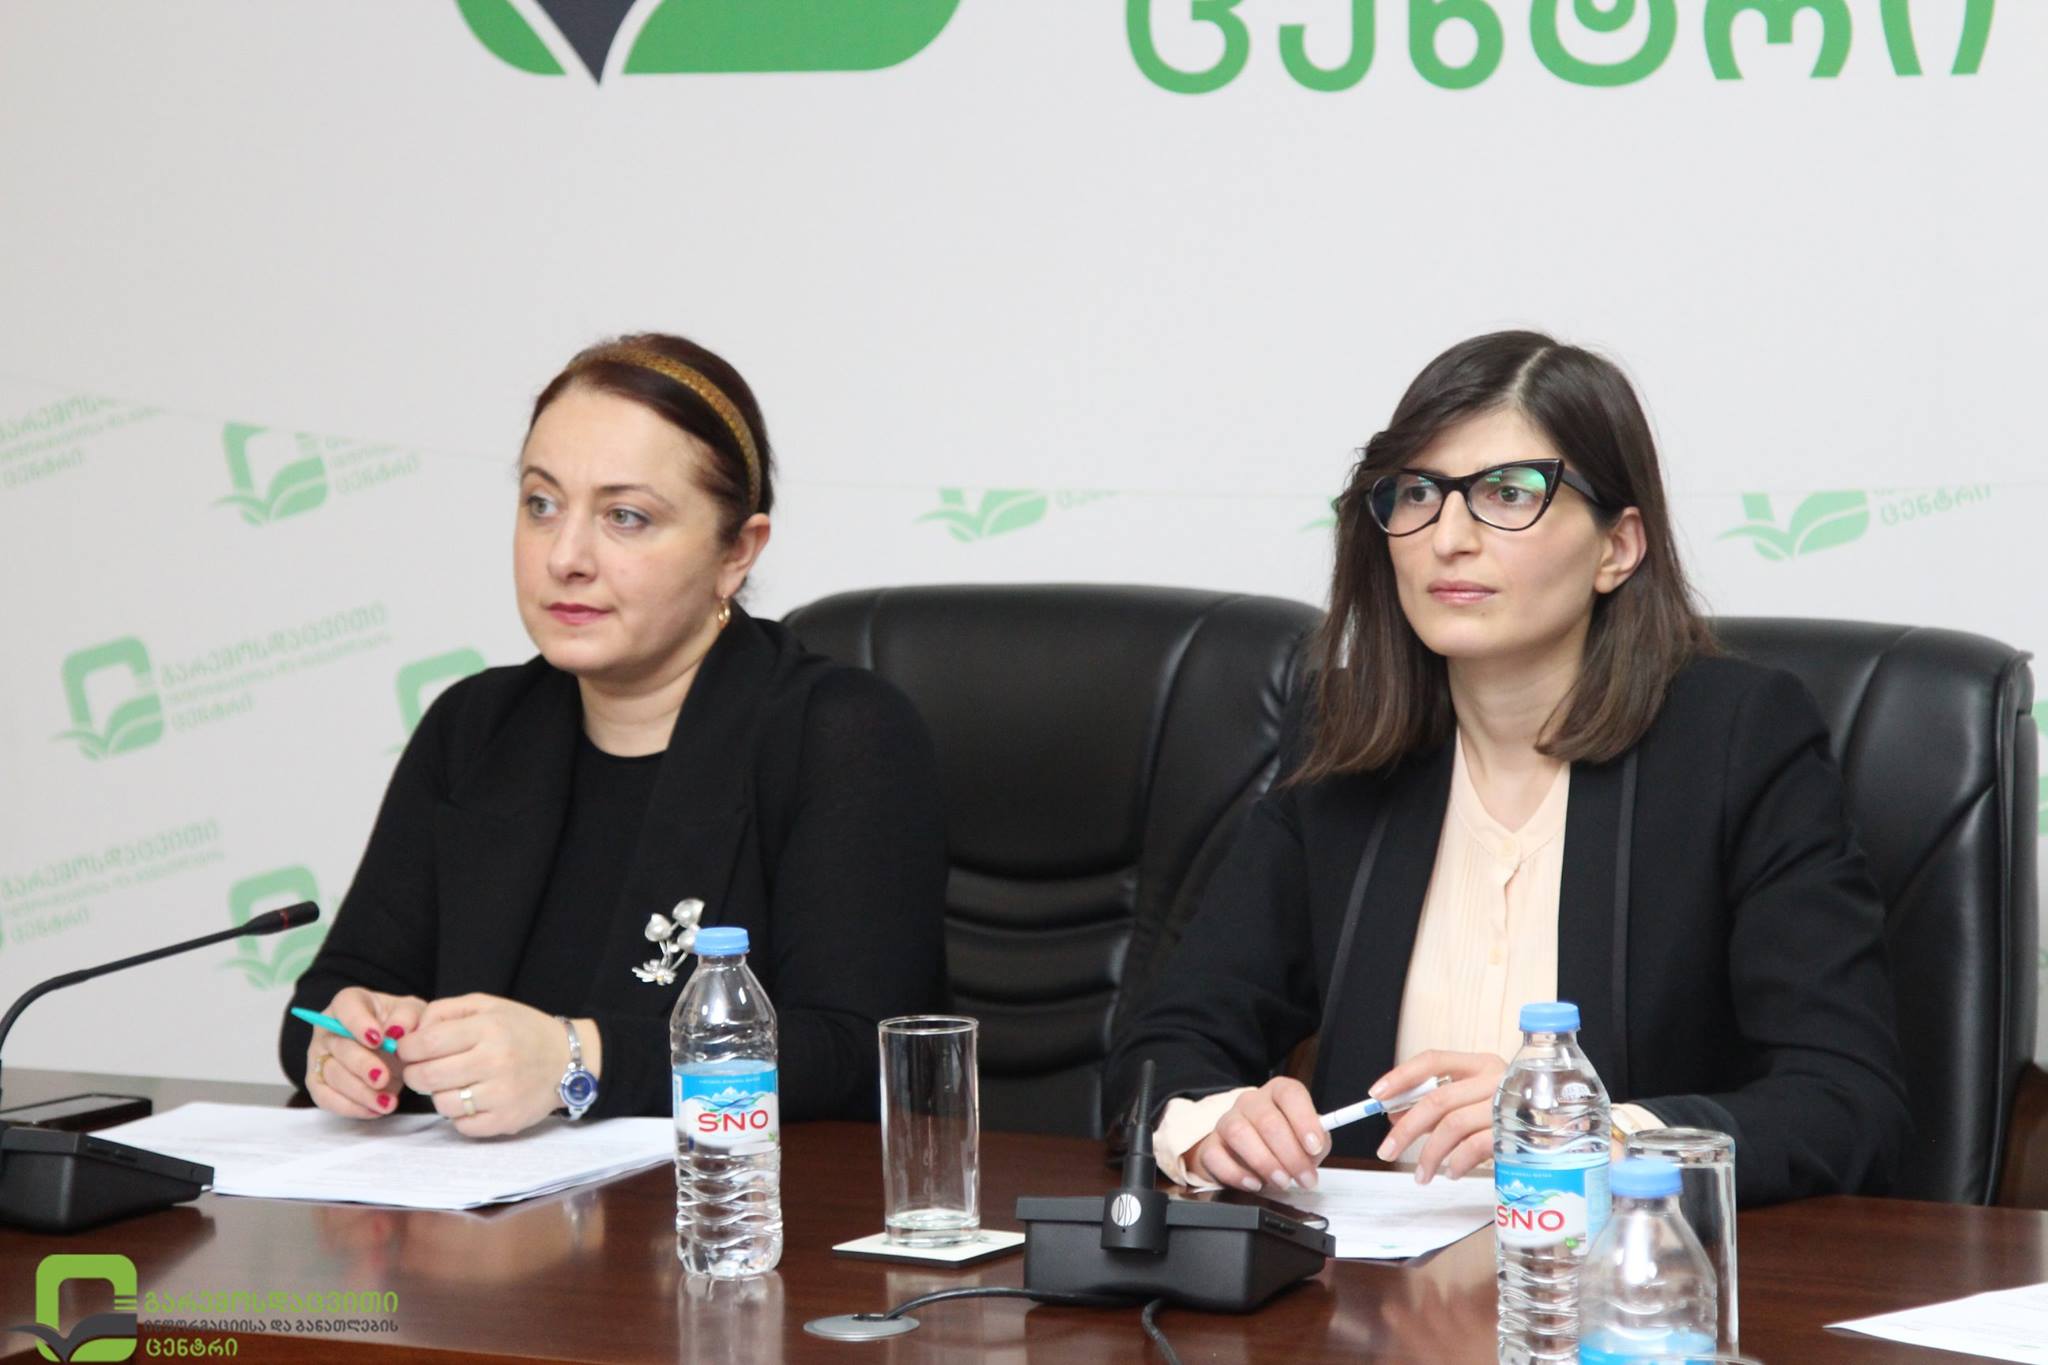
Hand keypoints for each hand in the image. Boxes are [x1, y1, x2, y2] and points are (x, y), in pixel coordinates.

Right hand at [306, 987, 423, 1119]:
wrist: (396, 1049)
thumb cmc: (401, 1025)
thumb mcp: (413, 1013)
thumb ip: (407, 1017)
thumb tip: (396, 1031)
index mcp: (349, 1003)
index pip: (346, 1007)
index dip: (358, 1024)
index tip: (378, 1039)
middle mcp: (328, 1029)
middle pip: (339, 1046)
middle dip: (361, 1065)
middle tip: (382, 1077)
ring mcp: (321, 1057)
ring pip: (333, 1075)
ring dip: (359, 1092)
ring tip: (386, 1102)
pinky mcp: (319, 1083)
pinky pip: (327, 1099)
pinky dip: (351, 1107)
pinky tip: (375, 1110)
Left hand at [397, 994, 582, 1137]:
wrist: (568, 1059)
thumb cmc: (521, 1029)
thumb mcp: (486, 1005)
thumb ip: (443, 1011)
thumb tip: (407, 1035)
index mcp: (488, 1027)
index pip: (425, 1043)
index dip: (407, 1048)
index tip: (409, 1050)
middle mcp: (495, 1060)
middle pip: (427, 1077)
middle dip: (415, 1074)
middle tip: (423, 1070)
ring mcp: (502, 1094)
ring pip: (441, 1104)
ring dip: (439, 1095)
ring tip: (454, 1084)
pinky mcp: (506, 1120)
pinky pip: (462, 1126)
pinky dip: (460, 1115)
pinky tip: (472, 1100)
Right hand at [1186, 1078, 1326, 1193]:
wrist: (1246, 1158)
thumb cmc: (1282, 1147)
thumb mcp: (1307, 1143)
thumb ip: (1316, 1145)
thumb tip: (1314, 1151)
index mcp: (1278, 1093)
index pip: (1290, 1093)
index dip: (1304, 1120)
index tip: (1314, 1146)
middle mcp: (1251, 1102)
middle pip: (1267, 1119)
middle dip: (1290, 1154)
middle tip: (1303, 1177)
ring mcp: (1227, 1121)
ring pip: (1238, 1133)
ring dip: (1264, 1162)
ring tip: (1281, 1182)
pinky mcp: (1210, 1145)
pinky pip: (1215, 1155)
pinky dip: (1236, 1173)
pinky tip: (1254, 1183)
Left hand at [1371, 1050, 1505, 1183]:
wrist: (1571, 1135)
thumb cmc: (1517, 1117)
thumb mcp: (1476, 1103)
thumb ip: (1440, 1106)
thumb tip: (1395, 1116)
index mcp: (1480, 1063)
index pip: (1432, 1060)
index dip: (1401, 1076)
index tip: (1376, 1095)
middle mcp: (1495, 1077)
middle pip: (1437, 1099)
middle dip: (1405, 1128)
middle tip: (1387, 1150)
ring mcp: (1508, 1104)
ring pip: (1452, 1126)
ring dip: (1429, 1154)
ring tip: (1421, 1174)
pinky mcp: (1518, 1131)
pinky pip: (1475, 1147)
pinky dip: (1456, 1163)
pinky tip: (1450, 1172)